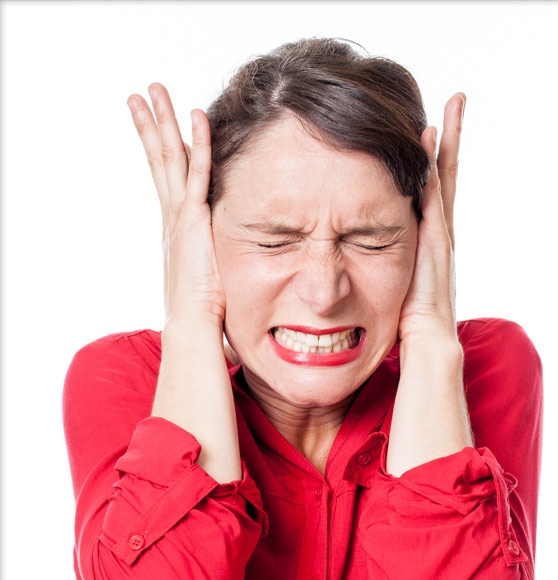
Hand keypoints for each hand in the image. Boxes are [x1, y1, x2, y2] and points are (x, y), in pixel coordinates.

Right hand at [128, 84, 225, 326]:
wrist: (194, 325)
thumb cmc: (208, 309)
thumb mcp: (212, 271)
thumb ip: (216, 257)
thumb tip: (228, 262)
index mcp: (176, 225)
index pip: (166, 176)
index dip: (158, 146)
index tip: (154, 121)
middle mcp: (173, 215)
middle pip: (158, 158)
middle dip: (149, 123)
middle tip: (141, 92)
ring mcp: (181, 214)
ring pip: (169, 157)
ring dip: (162, 120)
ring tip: (152, 89)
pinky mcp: (194, 218)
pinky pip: (198, 172)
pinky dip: (198, 142)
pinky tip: (197, 115)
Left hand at [396, 94, 464, 351]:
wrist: (427, 365)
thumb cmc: (407, 342)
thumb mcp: (389, 302)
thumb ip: (380, 281)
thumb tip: (349, 270)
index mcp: (425, 248)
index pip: (429, 194)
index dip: (431, 161)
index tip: (430, 128)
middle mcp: (438, 239)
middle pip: (445, 178)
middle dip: (450, 140)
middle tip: (456, 101)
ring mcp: (440, 243)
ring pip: (443, 182)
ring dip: (446, 145)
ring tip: (451, 108)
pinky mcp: (434, 251)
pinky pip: (433, 202)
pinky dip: (432, 173)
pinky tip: (429, 144)